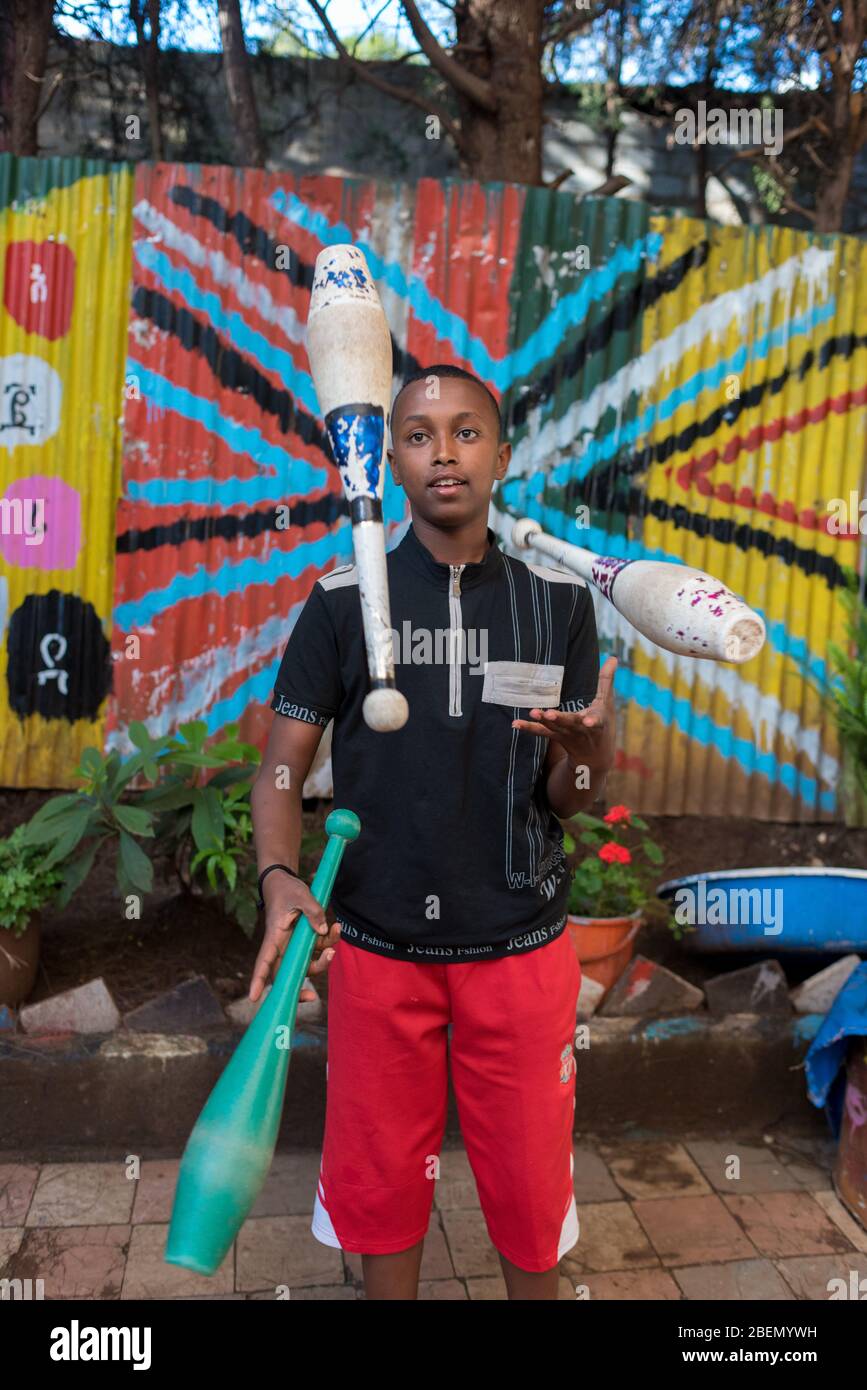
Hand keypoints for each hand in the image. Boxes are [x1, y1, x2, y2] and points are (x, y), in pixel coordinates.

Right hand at [249, 872, 335, 1002]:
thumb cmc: (286, 889)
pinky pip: (318, 949)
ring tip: (336, 930)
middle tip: (312, 997)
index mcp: (275, 936)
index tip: (253, 997)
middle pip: (287, 973)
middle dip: (298, 987)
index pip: (264, 961)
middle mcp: (282, 946)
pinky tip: (336, 927)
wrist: (284, 881)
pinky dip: (329, 941)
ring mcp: (294, 945)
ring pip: (307, 964)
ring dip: (324, 959)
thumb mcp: (300, 895)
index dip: (258, 979)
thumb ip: (313, 911)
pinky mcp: (305, 940)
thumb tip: (322, 930)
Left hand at [511, 655, 617, 774]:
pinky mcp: (556, 737)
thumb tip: (613, 658)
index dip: (592, 720)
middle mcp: (581, 730)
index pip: (596, 720)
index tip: (588, 721)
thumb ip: (606, 680)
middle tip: (550, 714)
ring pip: (554, 728)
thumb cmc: (602, 724)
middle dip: (561, 719)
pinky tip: (515, 723)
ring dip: (543, 720)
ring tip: (533, 712)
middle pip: (570, 723)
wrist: (595, 757)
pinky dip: (528, 728)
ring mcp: (567, 735)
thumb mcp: (606, 703)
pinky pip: (541, 732)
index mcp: (597, 721)